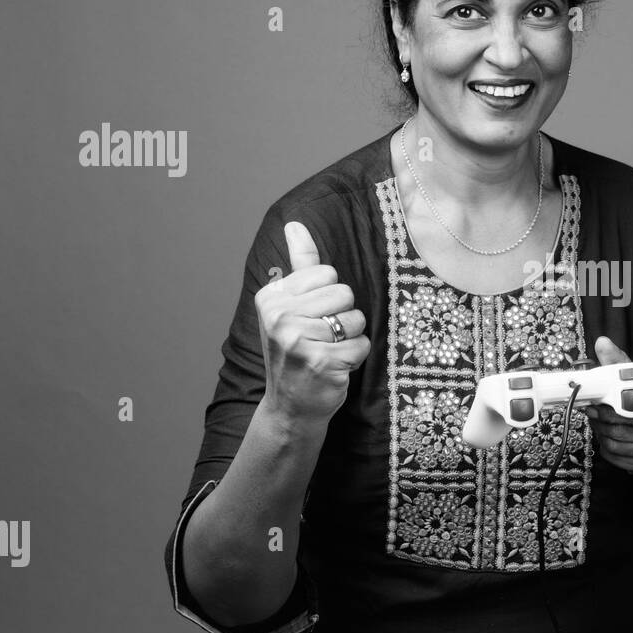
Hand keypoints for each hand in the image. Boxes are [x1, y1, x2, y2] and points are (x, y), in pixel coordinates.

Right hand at [256, 221, 370, 425]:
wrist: (290, 407)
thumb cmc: (296, 352)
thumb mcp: (291, 307)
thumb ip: (299, 265)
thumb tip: (295, 225)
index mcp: (271, 297)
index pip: (327, 273)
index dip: (329, 297)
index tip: (311, 319)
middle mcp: (279, 316)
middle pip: (344, 293)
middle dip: (343, 317)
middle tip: (322, 338)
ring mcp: (297, 340)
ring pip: (356, 319)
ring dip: (350, 338)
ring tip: (328, 352)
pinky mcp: (320, 362)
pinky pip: (361, 345)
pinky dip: (356, 357)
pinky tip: (335, 368)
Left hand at [581, 336, 632, 476]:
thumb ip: (621, 364)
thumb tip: (602, 343)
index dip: (610, 407)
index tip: (595, 402)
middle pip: (623, 427)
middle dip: (600, 419)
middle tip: (590, 411)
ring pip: (617, 444)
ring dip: (600, 433)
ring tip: (598, 423)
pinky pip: (618, 458)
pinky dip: (607, 448)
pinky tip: (607, 438)